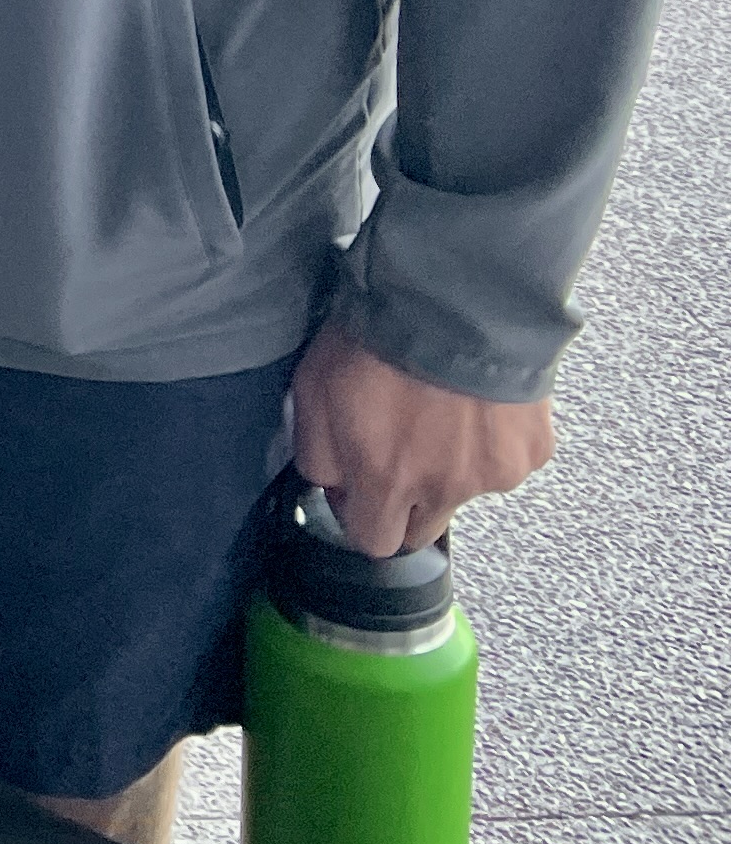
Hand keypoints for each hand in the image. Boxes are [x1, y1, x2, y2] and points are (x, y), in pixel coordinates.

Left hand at [290, 322, 552, 556]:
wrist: (455, 303)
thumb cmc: (377, 338)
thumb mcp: (312, 391)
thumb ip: (317, 455)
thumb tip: (330, 487)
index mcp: (385, 480)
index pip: (373, 541)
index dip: (360, 514)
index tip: (358, 488)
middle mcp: (442, 490)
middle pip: (421, 531)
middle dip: (404, 506)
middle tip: (399, 455)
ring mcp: (492, 474)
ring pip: (463, 493)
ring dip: (449, 469)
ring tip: (438, 413)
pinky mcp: (530, 453)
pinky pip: (504, 462)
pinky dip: (490, 443)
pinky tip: (474, 403)